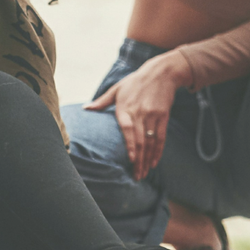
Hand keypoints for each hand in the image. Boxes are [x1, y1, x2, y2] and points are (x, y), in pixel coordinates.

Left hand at [86, 52, 190, 177]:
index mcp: (126, 108)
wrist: (161, 73)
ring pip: (151, 142)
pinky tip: (154, 162)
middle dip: (138, 161)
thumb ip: (102, 101)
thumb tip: (85, 108)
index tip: (130, 160)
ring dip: (148, 159)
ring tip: (144, 174)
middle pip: (140, 141)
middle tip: (136, 176)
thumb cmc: (136, 81)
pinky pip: (161, 137)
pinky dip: (158, 151)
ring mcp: (153, 115)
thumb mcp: (117, 88)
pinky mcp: (163, 116)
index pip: (128, 129)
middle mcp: (140, 113)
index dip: (130, 146)